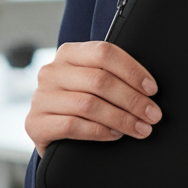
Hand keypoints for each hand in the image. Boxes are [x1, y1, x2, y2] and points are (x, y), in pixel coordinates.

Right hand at [25, 41, 160, 156]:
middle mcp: (51, 71)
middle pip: (100, 81)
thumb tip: (149, 88)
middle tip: (152, 115)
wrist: (51, 130)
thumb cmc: (83, 100)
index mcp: (69, 53)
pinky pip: (72, 125)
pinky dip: (99, 131)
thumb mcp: (93, 81)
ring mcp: (41, 97)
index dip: (132, 71)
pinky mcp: (35, 123)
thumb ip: (112, 75)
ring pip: (88, 104)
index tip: (152, 89)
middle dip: (132, 100)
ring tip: (141, 128)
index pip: (104, 53)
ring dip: (121, 118)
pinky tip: (116, 135)